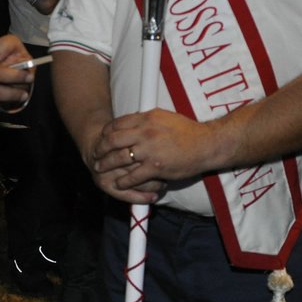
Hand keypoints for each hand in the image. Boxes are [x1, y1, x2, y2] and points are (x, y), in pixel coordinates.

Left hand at [92, 108, 218, 190]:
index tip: (102, 138)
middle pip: (113, 140)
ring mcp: (149, 150)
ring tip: (100, 168)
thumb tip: (134, 120)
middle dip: (100, 149)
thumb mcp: (164, 117)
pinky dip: (123, 181)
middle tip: (95, 155)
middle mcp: (145, 133)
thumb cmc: (188, 131)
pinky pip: (133, 176)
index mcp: (147, 118)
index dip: (106, 132)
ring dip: (106, 164)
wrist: (206, 144)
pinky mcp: (155, 167)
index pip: (117, 124)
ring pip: (119, 158)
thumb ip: (147, 119)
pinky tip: (118, 183)